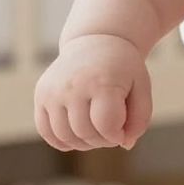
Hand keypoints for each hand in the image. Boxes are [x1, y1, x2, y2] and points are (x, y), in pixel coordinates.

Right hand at [34, 34, 151, 150]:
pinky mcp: (41, 94)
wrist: (96, 40)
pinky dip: (62, 140)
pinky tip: (77, 134)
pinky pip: (46, 131)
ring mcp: (53, 90)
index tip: (122, 129)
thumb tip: (125, 144)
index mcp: (101, 81)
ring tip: (96, 130)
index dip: (117, 135)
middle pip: (85, 133)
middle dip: (102, 140)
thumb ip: (140, 119)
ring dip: (83, 142)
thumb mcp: (141, 87)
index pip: (106, 126)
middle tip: (111, 130)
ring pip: (64, 136)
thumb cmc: (123, 68)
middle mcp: (73, 85)